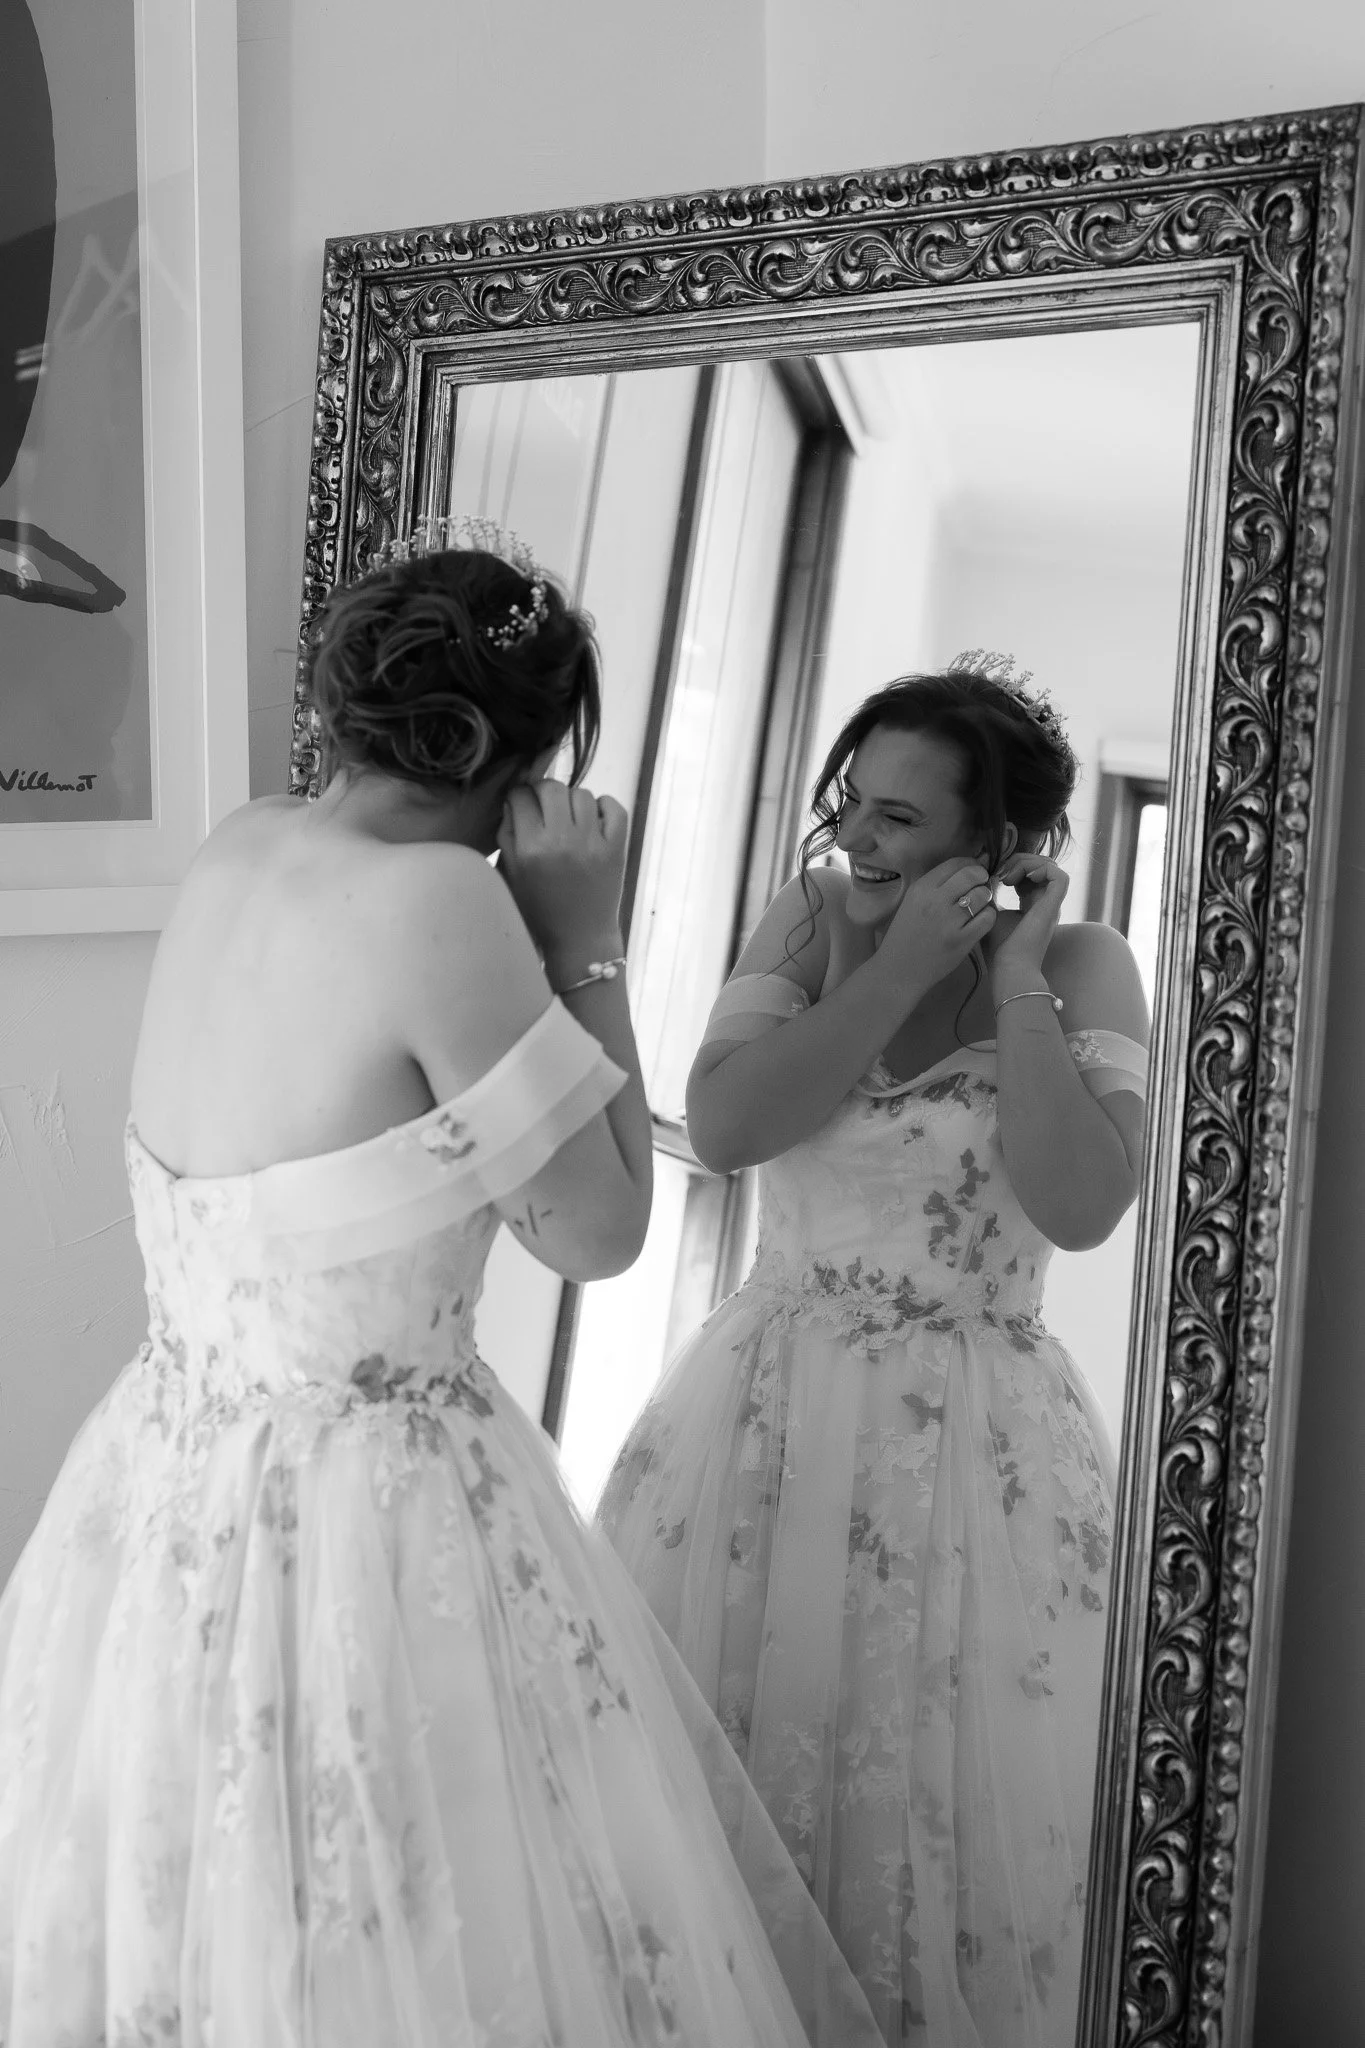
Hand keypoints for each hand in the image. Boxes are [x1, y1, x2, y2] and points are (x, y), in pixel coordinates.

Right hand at [496, 781, 627, 962]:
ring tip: (568, 818)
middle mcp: (562, 841)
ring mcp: (593, 842)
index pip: (520, 796)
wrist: (579, 938)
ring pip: (581, 793)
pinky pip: (613, 806)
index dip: (518, 797)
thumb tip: (514, 802)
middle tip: (544, 808)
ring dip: (572, 801)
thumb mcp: (511, 876)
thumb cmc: (538, 910)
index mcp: (530, 849)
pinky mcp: (617, 847)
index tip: (522, 805)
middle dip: (543, 793)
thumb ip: (507, 836)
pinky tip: (593, 820)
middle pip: (551, 787)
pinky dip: (603, 806)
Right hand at [876, 857, 997, 999]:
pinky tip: (979, 922)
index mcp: (921, 888)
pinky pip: (988, 918)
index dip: (970, 864)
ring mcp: (949, 921)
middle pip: (972, 874)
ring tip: (978, 907)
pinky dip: (988, 917)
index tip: (972, 874)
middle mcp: (935, 900)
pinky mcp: (961, 940)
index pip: (955, 863)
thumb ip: (937, 885)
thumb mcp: (913, 902)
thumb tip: (970, 867)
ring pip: (983, 895)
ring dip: (986, 898)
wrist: (897, 970)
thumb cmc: (905, 935)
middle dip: (981, 878)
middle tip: (980, 888)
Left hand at [986, 850, 1068, 991]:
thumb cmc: (999, 948)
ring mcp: (1051, 904)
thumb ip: (991, 894)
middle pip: (1039, 867)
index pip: (1028, 875)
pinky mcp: (1054, 906)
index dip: (1013, 867)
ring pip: (1050, 867)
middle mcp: (1044, 903)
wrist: (1010, 967)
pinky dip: (1042, 869)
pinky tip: (1024, 877)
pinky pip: (1060, 876)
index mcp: (1031, 905)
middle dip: (1019, 861)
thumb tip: (985, 875)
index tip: (994, 875)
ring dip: (1027, 863)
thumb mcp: (991, 914)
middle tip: (1000, 873)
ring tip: (1008, 877)